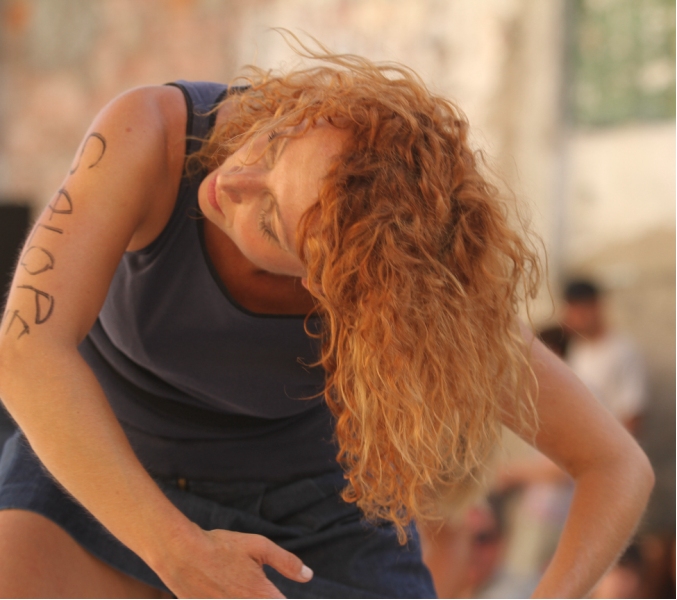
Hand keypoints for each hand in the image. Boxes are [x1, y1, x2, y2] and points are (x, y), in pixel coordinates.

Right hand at [155, 527, 312, 597]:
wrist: (181, 554)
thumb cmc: (220, 547)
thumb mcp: (258, 546)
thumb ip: (285, 562)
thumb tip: (308, 576)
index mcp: (261, 595)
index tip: (277, 591)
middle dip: (265, 597)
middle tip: (250, 582)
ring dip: (248, 598)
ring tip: (237, 582)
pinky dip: (230, 598)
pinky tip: (229, 590)